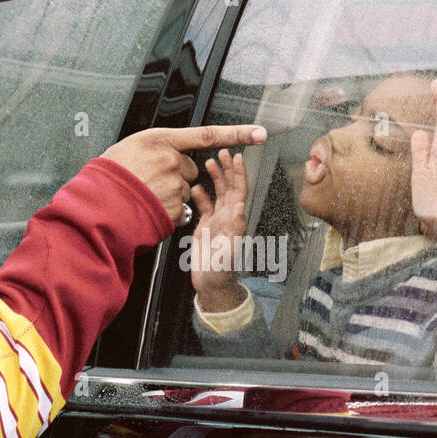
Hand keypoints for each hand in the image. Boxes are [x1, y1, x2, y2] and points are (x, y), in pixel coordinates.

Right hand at [101, 124, 265, 226]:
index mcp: (159, 140)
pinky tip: (149, 207)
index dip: (236, 134)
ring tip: (146, 195)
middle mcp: (170, 161)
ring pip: (184, 190)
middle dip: (177, 174)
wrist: (96, 206)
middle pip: (190, 168)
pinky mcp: (173, 208)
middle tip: (150, 179)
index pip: (206, 135)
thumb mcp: (131, 148)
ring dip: (170, 194)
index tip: (260, 133)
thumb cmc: (109, 177)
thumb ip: (157, 148)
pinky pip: (179, 208)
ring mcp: (173, 186)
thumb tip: (173, 153)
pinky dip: (168, 211)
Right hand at [189, 149, 248, 311]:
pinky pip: (205, 206)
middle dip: (227, 169)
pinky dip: (201, 195)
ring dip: (216, 177)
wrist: (211, 286)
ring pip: (218, 193)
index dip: (239, 174)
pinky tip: (196, 186)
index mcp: (235, 221)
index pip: (240, 191)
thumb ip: (235, 229)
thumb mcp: (229, 251)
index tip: (237, 157)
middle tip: (222, 151)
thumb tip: (240, 206)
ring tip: (209, 161)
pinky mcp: (206, 227)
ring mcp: (217, 221)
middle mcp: (228, 218)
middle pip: (230, 187)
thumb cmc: (222, 273)